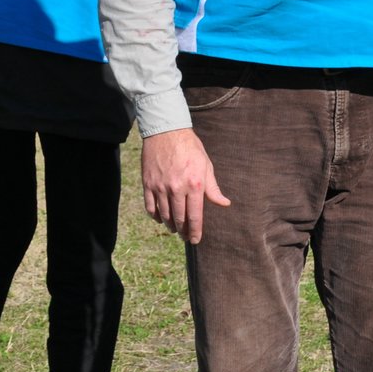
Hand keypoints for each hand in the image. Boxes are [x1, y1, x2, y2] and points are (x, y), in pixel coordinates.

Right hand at [140, 127, 229, 243]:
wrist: (166, 131)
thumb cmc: (190, 147)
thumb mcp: (206, 165)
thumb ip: (213, 188)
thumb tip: (224, 203)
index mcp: (194, 184)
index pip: (195, 216)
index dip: (195, 231)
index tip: (195, 240)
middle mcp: (177, 188)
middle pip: (179, 219)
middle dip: (183, 231)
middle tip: (185, 237)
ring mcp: (160, 186)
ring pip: (164, 215)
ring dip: (170, 225)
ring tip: (174, 229)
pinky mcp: (148, 183)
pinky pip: (150, 207)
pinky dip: (155, 216)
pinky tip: (160, 219)